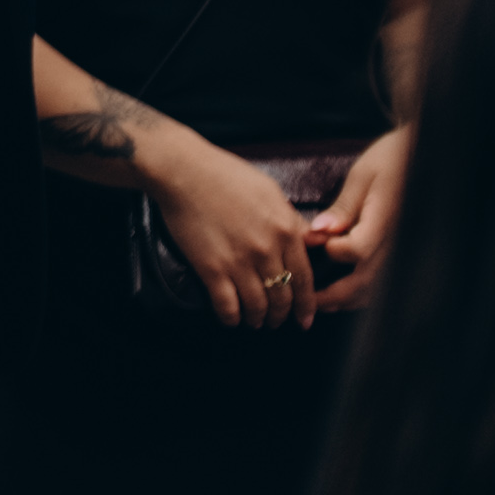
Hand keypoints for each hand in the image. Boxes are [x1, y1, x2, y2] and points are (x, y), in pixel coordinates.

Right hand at [144, 127, 319, 328]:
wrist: (184, 172)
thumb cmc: (226, 175)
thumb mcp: (271, 192)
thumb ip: (292, 221)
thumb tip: (310, 241)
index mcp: (285, 229)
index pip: (305, 278)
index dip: (306, 304)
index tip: (305, 318)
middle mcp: (266, 250)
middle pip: (282, 296)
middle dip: (282, 315)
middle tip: (277, 322)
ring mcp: (238, 261)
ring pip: (257, 306)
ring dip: (258, 319)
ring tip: (255, 322)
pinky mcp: (210, 268)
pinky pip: (227, 305)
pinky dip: (231, 318)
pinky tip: (231, 319)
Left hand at [306, 130, 409, 315]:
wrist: (428, 156)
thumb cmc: (394, 159)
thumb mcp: (363, 175)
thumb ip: (342, 208)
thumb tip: (317, 232)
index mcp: (387, 218)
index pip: (359, 249)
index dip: (334, 251)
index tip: (315, 242)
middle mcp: (399, 241)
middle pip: (366, 280)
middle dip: (334, 294)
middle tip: (307, 298)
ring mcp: (405, 251)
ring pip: (377, 289)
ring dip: (348, 300)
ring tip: (322, 302)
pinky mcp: (406, 255)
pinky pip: (386, 283)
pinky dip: (364, 293)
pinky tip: (347, 293)